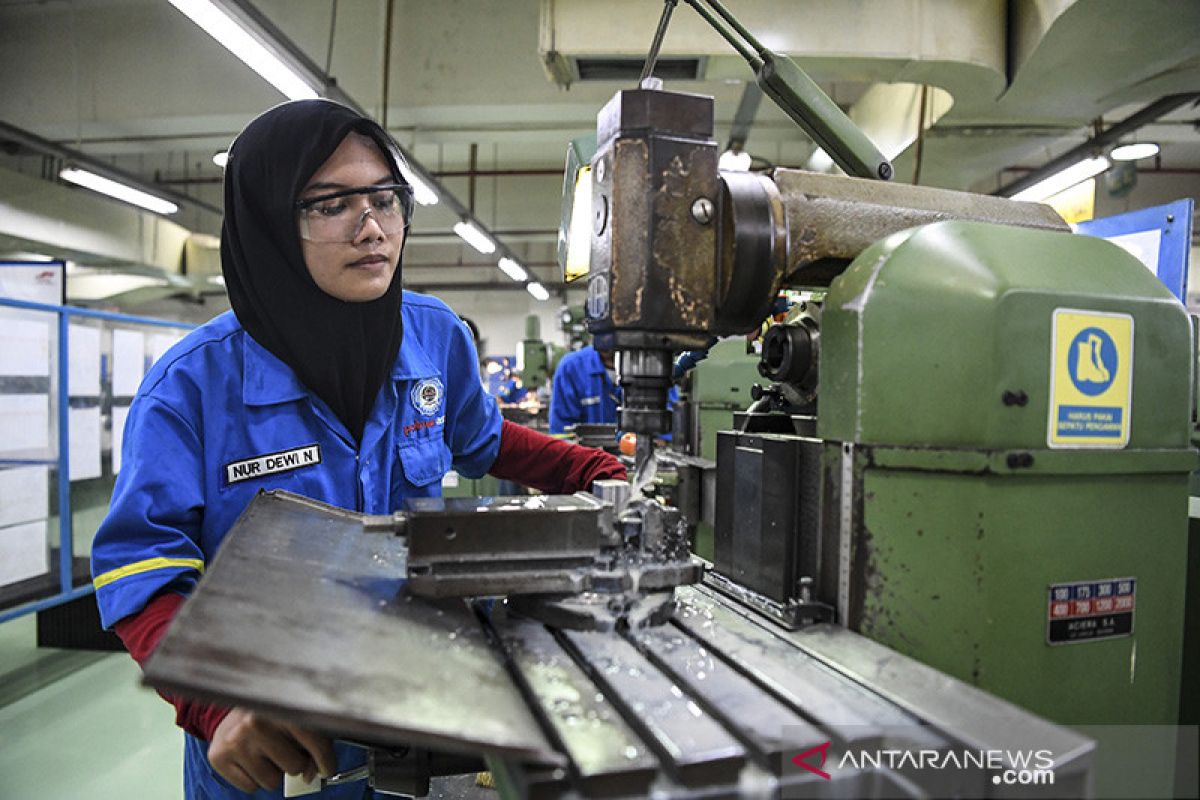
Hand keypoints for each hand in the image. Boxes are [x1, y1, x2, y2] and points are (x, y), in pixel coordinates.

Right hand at [208, 707, 336, 792]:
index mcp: (282, 706)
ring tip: (266, 752)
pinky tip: (251, 758)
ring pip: (272, 782)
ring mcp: (236, 740)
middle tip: (285, 749)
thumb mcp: (297, 720)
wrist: (232, 710)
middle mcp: (256, 722)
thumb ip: (314, 743)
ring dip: (274, 772)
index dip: (326, 760)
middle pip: (294, 766)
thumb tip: (312, 775)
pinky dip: (255, 778)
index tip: (327, 769)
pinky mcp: (219, 756)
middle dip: (295, 763)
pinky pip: (251, 787)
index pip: (315, 742)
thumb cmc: (272, 717)